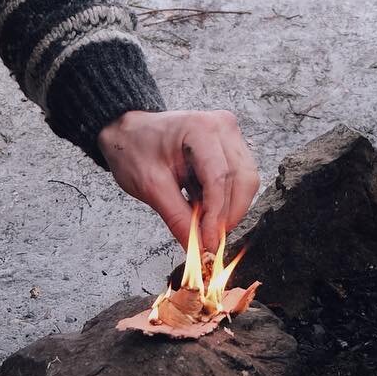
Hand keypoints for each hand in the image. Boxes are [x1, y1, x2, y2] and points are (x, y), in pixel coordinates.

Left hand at [97, 109, 259, 251]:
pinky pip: (241, 178)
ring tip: (201, 220)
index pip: (220, 178)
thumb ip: (178, 218)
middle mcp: (222, 127)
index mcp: (200, 129)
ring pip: (246, 182)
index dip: (216, 215)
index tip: (208, 243)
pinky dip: (226, 199)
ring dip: (228, 208)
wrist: (129, 134)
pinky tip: (204, 205)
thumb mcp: (151, 187)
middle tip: (207, 239)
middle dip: (227, 215)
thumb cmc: (135, 150)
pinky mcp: (231, 146)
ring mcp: (229, 135)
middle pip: (242, 180)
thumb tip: (200, 248)